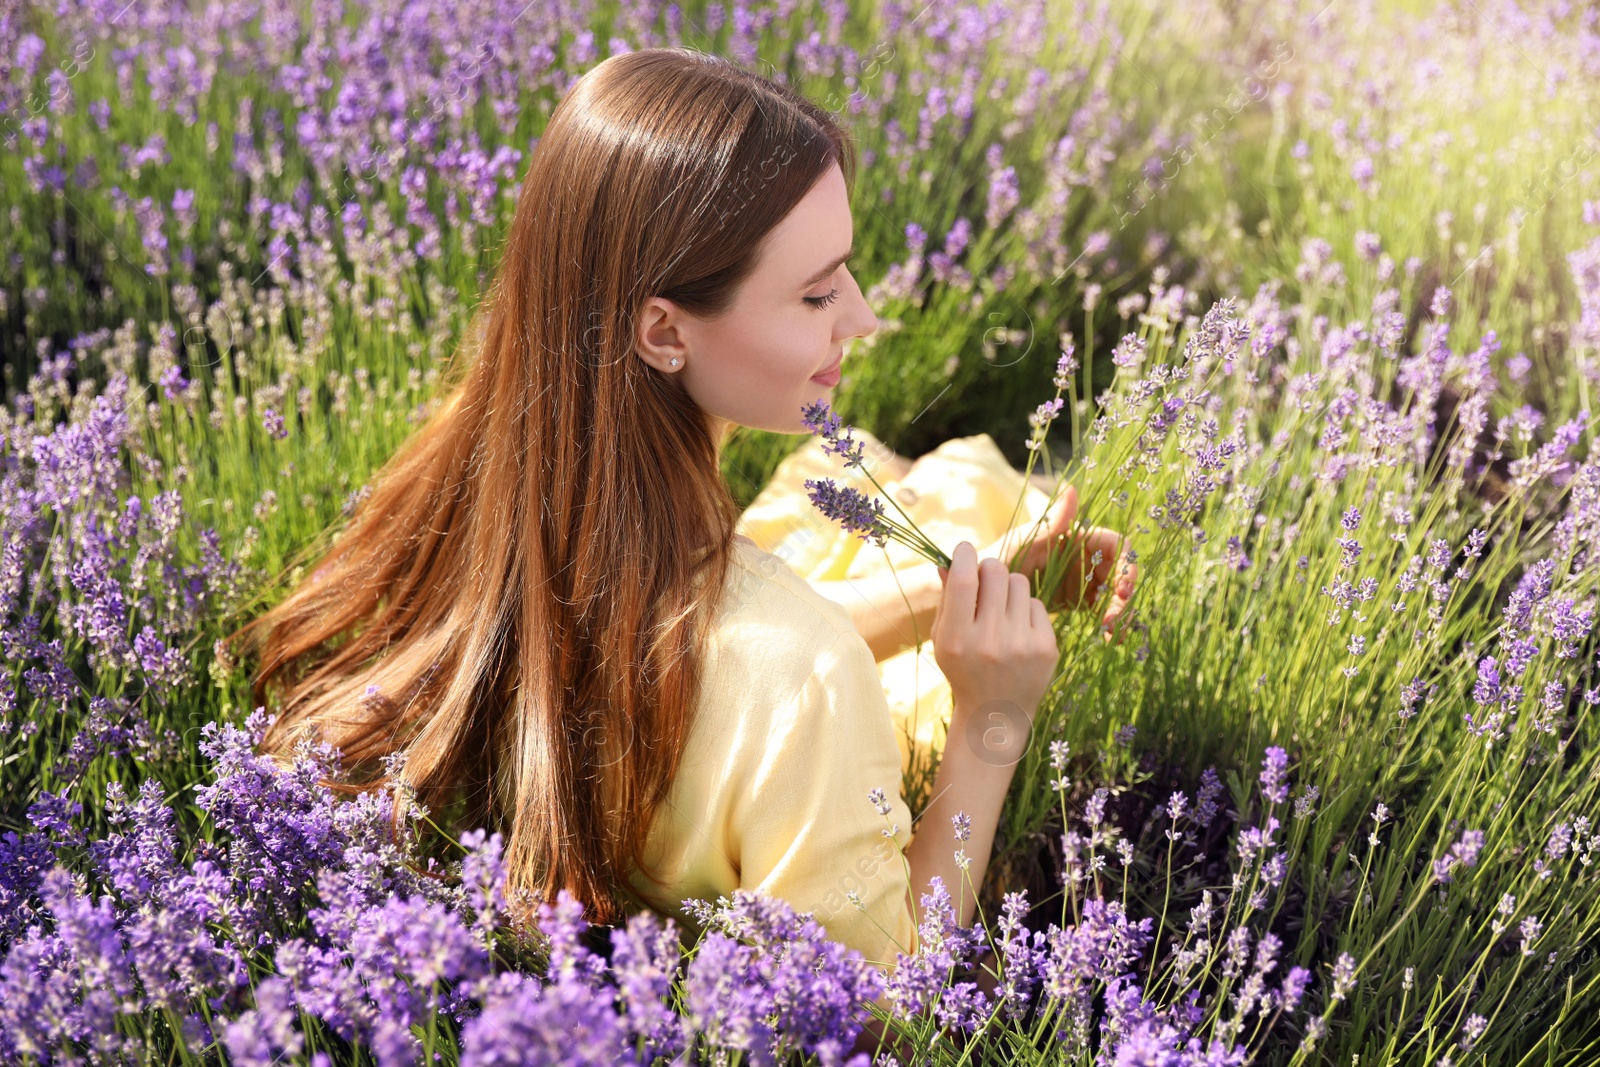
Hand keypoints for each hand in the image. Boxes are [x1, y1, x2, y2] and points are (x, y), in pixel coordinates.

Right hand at [932, 541, 1059, 720]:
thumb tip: (949, 561)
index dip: (964, 556)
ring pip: (1018, 582)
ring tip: (1001, 609)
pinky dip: (1025, 610)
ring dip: (1007, 588)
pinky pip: (1037, 604)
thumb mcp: (944, 640)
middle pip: (995, 572)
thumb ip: (947, 600)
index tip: (964, 550)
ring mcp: (1022, 645)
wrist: (996, 715)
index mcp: (957, 639)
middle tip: (984, 579)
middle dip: (987, 568)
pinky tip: (1018, 631)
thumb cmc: (963, 670)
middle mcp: (990, 641)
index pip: (963, 581)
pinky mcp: (1046, 648)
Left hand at [978, 484, 1137, 640]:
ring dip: (1119, 612)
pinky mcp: (1078, 601)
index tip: (1123, 590)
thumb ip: (1051, 523)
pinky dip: (1108, 623)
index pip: (1116, 546)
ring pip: (1114, 594)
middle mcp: (1085, 556)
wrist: (979, 592)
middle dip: (1124, 596)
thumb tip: (1073, 489)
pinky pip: (1102, 610)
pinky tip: (1106, 638)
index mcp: (1078, 537)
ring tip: (1111, 633)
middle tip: (1116, 620)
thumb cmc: (999, 558)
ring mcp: (1083, 579)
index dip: (1126, 565)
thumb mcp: (1025, 543)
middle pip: (1120, 572)